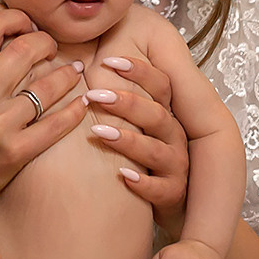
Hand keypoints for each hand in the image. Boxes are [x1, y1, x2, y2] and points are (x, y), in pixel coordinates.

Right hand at [0, 7, 85, 236]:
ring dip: (67, 75)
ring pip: (46, 86)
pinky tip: (81, 103)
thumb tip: (8, 36)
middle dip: (46, 43)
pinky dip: (74, 111)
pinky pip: (56, 124)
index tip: (28, 24)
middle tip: (52, 47)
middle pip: (25, 49)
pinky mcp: (15, 152)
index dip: (16, 18)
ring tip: (73, 71)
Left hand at [84, 54, 189, 220]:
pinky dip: (144, 183)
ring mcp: (175, 166)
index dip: (139, 71)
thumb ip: (113, 93)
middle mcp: (174, 137)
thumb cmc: (133, 153)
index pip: (160, 85)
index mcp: (165, 113)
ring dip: (129, 141)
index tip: (109, 61)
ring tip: (101, 133)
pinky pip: (162, 189)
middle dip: (127, 104)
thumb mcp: (128, 120)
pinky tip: (124, 176)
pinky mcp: (172, 194)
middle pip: (157, 115)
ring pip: (157, 151)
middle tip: (94, 95)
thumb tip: (83, 62)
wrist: (157, 198)